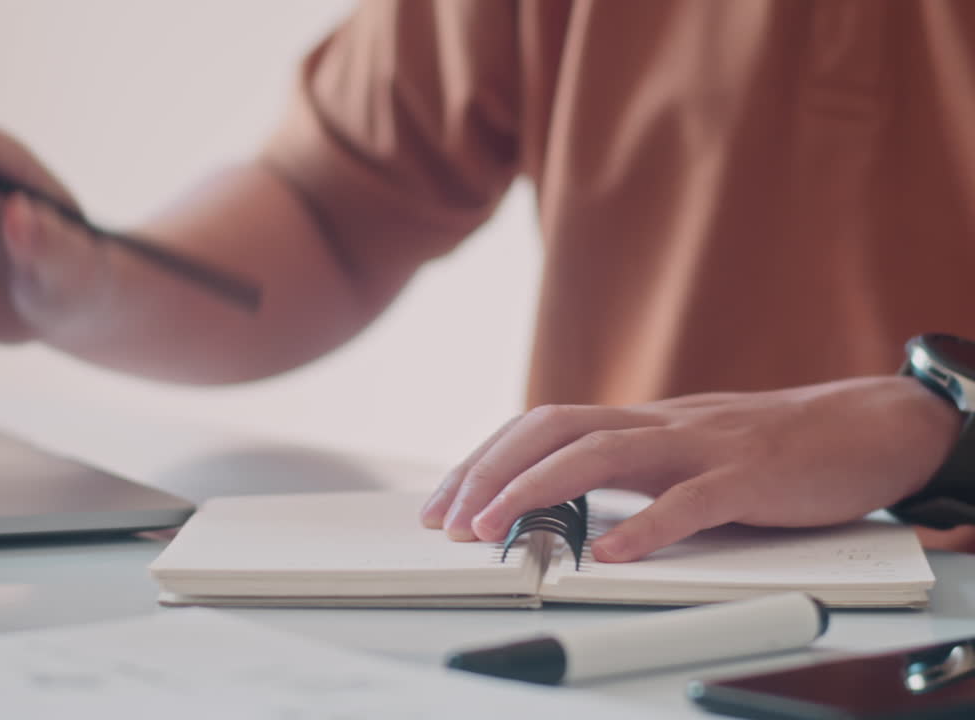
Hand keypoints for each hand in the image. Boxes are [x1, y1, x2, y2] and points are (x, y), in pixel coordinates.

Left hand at [421, 376, 960, 561]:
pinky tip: (616, 554)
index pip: (539, 428)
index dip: (485, 462)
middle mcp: (657, 425)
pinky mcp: (751, 475)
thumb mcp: (680, 454)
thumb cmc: (766, 448)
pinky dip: (650, 526)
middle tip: (451, 522)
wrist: (862, 426)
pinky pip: (694, 501)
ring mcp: (702, 445)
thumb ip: (627, 472)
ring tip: (497, 531)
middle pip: (553, 430)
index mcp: (637, 423)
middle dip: (492, 474)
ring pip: (605, 454)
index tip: (442, 505)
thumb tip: (557, 503)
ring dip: (540, 491)